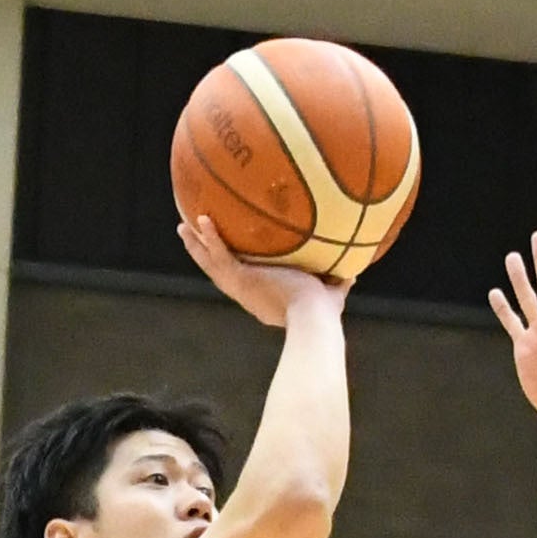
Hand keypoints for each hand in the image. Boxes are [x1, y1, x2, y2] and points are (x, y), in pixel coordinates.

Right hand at [178, 214, 345, 328]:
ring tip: (183, 226)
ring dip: (196, 245)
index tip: (228, 256)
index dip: (232, 268)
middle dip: (204, 254)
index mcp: (262, 299)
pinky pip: (221, 255)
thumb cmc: (324, 314)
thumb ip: (338, 282)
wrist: (315, 319)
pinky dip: (211, 238)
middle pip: (219, 272)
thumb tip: (354, 272)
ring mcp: (242, 288)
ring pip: (211, 264)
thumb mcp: (332, 294)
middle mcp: (247, 295)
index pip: (243, 281)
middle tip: (192, 237)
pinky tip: (201, 218)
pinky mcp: (242, 280)